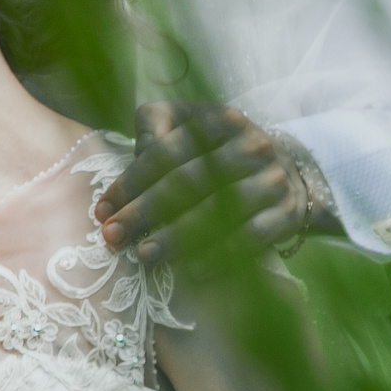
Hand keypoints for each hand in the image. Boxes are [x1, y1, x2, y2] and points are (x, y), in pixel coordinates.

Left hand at [97, 102, 327, 268]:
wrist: (288, 171)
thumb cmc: (218, 148)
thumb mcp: (190, 121)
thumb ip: (158, 123)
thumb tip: (140, 148)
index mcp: (222, 119)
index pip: (168, 151)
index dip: (131, 181)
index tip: (102, 209)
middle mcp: (253, 146)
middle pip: (190, 181)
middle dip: (145, 211)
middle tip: (113, 236)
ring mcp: (274, 180)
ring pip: (220, 211)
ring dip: (178, 237)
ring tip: (143, 255)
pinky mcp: (288, 213)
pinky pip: (251, 238)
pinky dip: (220, 255)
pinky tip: (192, 271)